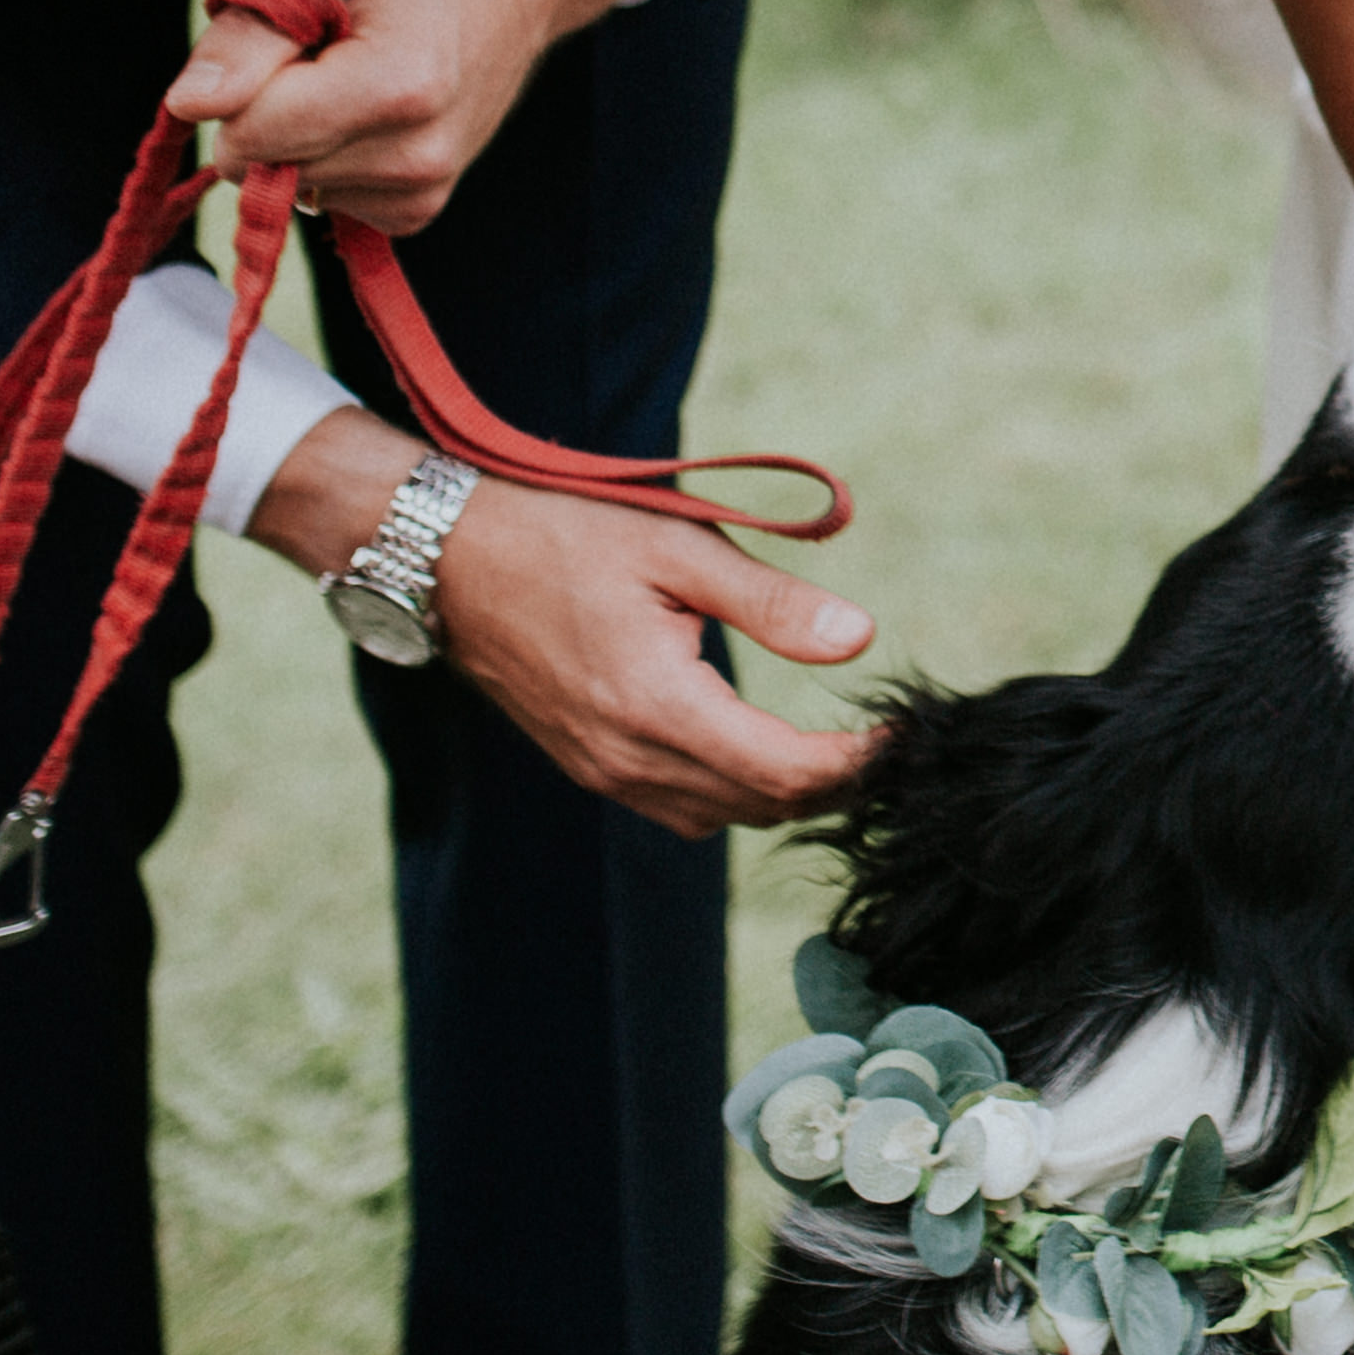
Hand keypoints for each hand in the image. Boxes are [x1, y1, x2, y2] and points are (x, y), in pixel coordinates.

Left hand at [170, 0, 644, 230]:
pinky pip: (323, 201)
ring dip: (296, 137)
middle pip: (261, 166)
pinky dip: (327, 159)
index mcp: (393, 87)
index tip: (283, 38)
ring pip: (286, 187)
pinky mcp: (419, 209)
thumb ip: (246, 34)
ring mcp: (423, 189)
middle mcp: (416, 154)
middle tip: (320, 52)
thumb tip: (187, 106)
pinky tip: (367, 111)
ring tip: (351, 75)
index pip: (246, 134)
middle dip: (265, 110)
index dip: (237, 83)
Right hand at [256, 413, 875, 832]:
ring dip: (784, 794)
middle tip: (889, 742)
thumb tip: (860, 637)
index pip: (783, 771)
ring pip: (721, 815)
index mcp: (656, 705)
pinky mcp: (589, 766)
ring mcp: (603, 771)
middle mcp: (627, 758)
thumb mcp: (680, 550)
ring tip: (841, 749)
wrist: (450, 561)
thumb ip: (773, 602)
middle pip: (760, 805)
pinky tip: (764, 752)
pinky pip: (679, 807)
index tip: (903, 731)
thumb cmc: (567, 538)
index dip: (855, 762)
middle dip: (833, 783)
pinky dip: (733, 793)